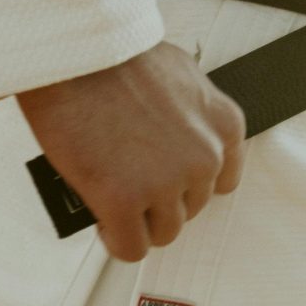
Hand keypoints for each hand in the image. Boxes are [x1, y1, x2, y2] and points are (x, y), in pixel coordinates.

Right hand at [16, 42, 245, 261]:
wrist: (80, 57)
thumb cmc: (121, 59)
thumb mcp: (182, 77)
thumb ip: (192, 115)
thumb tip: (177, 138)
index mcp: (225, 125)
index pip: (224, 180)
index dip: (189, 184)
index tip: (168, 181)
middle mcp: (206, 157)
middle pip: (191, 208)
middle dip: (160, 201)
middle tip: (131, 185)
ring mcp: (167, 181)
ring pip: (164, 232)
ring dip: (140, 223)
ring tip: (115, 203)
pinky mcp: (125, 200)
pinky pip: (131, 248)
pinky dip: (116, 241)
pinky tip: (104, 222)